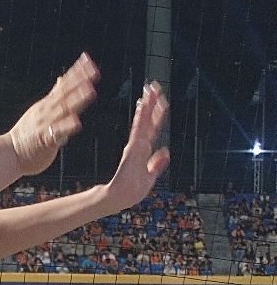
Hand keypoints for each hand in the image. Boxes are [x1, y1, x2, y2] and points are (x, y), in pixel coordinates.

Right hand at [8, 53, 98, 175]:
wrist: (9, 154)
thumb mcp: (40, 109)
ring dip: (76, 100)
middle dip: (79, 82)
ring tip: (90, 90)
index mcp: (47, 104)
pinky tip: (77, 123)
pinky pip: (56, 133)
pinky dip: (66, 127)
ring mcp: (45, 125)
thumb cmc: (28, 134)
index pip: (64, 84)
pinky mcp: (45, 141)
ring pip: (62, 110)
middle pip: (65, 94)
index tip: (89, 59)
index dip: (76, 72)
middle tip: (94, 70)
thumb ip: (54, 95)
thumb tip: (62, 78)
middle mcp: (46, 111)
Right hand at [103, 82, 170, 211]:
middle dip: (152, 103)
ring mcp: (136, 145)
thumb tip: (166, 152)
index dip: (157, 115)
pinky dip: (142, 116)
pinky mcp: (133, 148)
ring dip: (148, 104)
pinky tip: (143, 104)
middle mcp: (140, 145)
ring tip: (150, 89)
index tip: (161, 101)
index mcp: (144, 152)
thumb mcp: (149, 178)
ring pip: (144, 121)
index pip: (153, 129)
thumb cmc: (131, 192)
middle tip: (153, 85)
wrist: (118, 199)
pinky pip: (139, 129)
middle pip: (148, 120)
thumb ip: (157, 165)